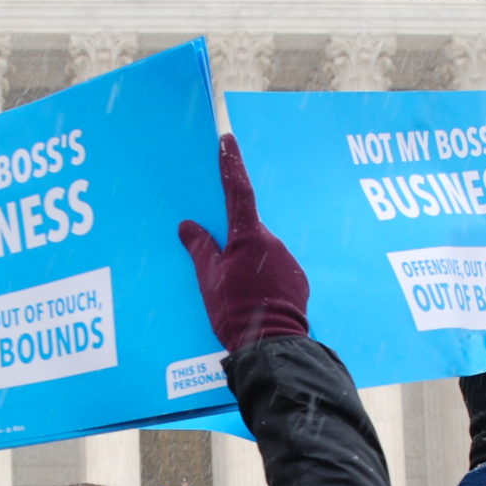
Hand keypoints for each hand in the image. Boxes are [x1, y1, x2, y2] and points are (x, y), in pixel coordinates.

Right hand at [177, 135, 308, 351]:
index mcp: (248, 236)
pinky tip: (254, 300)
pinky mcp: (298, 280)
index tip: (227, 141)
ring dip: (249, 264)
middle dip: (235, 242)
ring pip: (263, 252)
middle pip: (248, 230)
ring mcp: (288, 260)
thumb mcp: (208, 279)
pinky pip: (276, 270)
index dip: (231, 164)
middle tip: (222, 268)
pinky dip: (264, 279)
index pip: (238, 190)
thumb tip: (188, 226)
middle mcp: (273, 242)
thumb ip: (199, 248)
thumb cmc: (235, 310)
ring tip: (237, 294)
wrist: (271, 344)